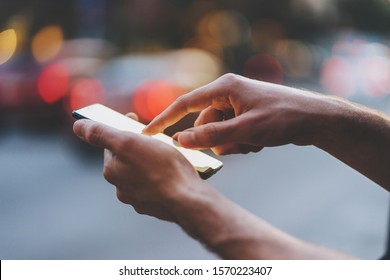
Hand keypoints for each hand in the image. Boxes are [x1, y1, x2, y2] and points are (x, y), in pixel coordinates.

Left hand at [73, 114, 204, 221]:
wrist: (188, 200)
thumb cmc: (162, 168)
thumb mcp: (128, 142)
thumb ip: (100, 134)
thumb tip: (77, 126)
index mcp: (112, 170)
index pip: (111, 144)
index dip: (123, 129)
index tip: (135, 119)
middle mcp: (121, 187)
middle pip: (127, 159)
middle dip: (137, 146)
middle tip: (155, 138)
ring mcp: (139, 198)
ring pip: (141, 172)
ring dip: (150, 162)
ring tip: (168, 156)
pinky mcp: (155, 205)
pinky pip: (155, 186)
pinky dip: (161, 177)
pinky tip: (173, 173)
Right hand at [144, 73, 328, 154]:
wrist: (316, 119)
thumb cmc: (283, 118)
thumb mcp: (245, 130)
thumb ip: (211, 136)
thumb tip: (181, 141)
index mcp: (224, 87)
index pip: (185, 104)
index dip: (164, 119)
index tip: (147, 133)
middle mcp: (228, 93)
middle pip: (205, 123)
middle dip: (218, 139)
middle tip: (240, 143)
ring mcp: (238, 104)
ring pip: (219, 132)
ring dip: (233, 143)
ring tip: (255, 142)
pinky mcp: (246, 115)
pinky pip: (232, 134)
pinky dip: (242, 142)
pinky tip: (260, 142)